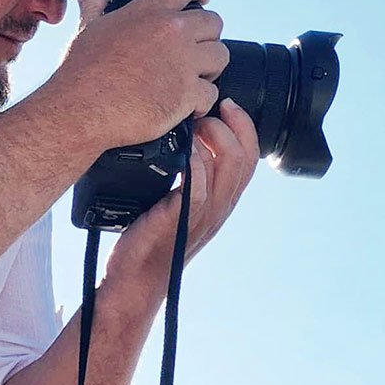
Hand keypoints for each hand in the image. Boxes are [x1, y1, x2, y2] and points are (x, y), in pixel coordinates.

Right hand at [48, 0, 229, 151]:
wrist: (83, 109)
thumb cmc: (83, 73)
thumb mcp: (88, 31)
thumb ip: (94, 6)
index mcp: (149, 12)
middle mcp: (171, 31)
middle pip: (213, 22)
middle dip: (207, 37)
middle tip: (194, 51)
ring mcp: (183, 62)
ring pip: (220, 56)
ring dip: (209, 69)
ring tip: (192, 80)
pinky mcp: (188, 93)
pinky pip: (212, 93)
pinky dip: (201, 102)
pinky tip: (186, 106)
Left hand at [107, 97, 259, 285]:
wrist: (135, 279)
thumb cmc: (149, 240)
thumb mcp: (174, 203)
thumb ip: (185, 178)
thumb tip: (181, 144)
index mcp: (220, 202)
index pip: (250, 159)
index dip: (244, 127)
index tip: (226, 105)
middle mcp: (218, 208)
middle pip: (246, 158)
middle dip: (232, 124)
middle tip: (209, 109)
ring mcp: (203, 215)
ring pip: (230, 167)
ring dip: (215, 138)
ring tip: (195, 125)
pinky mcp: (183, 219)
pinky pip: (200, 186)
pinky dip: (195, 163)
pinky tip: (184, 152)